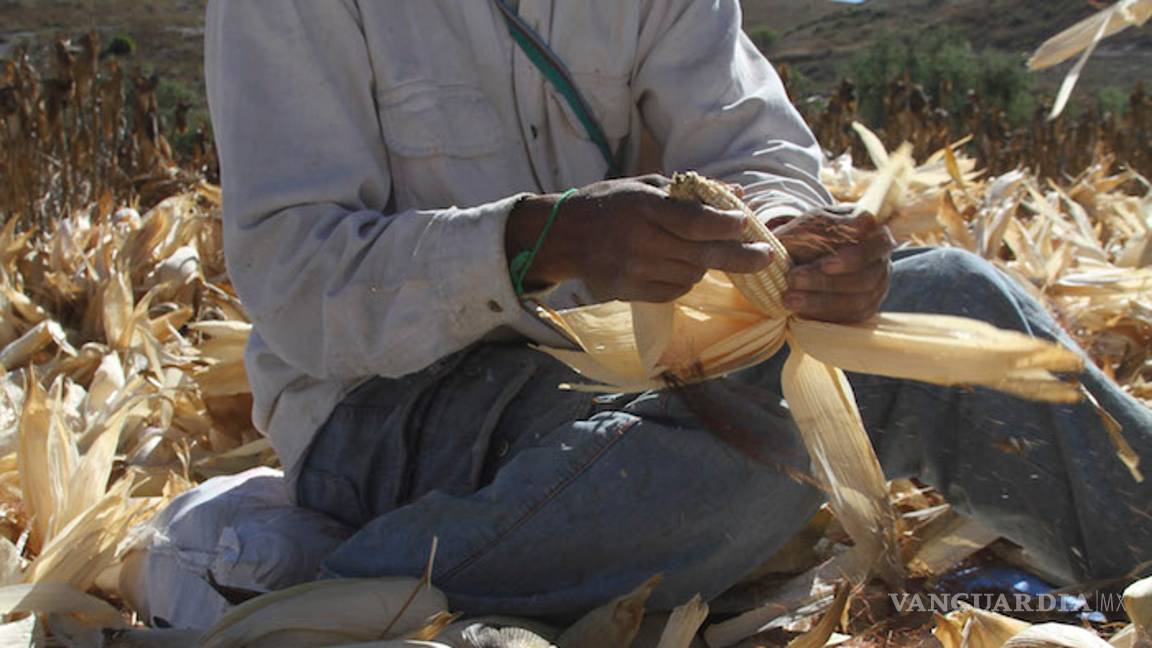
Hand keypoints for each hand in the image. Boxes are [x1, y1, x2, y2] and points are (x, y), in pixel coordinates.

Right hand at [506, 175, 772, 302]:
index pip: (694, 221)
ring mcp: (633, 271)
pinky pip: (673, 291)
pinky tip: (679, 267)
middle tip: (768, 255)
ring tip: (701, 252)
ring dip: (706, 264)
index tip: (746, 223)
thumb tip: (739, 195)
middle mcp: (639, 241)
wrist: (562, 237)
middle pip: (701, 254)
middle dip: (740, 256)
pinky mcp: (629, 292)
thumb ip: (692, 192)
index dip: (725, 225)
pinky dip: (685, 280)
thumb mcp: (645, 186)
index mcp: (643, 208)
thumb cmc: (609, 203)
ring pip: (691, 275)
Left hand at [773, 206, 893, 322]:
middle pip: (864, 278)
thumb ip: (833, 225)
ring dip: (820, 301)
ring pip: (857, 301)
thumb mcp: (812, 223)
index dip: (853, 258)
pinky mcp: (865, 307)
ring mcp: (876, 286)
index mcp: (873, 232)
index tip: (826, 266)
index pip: (876, 246)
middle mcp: (880, 260)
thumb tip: (864, 223)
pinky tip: (798, 311)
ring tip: (789, 299)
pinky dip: (822, 314)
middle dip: (826, 282)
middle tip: (793, 279)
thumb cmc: (808, 234)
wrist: (798, 254)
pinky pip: (849, 317)